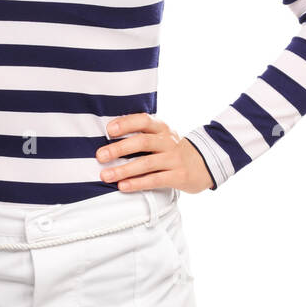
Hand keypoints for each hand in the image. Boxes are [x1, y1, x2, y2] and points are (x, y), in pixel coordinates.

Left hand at [96, 113, 213, 194]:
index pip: (143, 120)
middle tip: (100, 156)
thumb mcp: (161, 136)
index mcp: (162, 128)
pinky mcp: (178, 176)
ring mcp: (174, 159)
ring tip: (106, 175)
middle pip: (142, 142)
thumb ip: (141, 134)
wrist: (205, 163)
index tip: (109, 130)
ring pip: (146, 163)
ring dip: (124, 169)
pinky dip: (137, 183)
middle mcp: (168, 141)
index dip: (126, 123)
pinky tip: (123, 186)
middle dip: (119, 149)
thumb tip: (108, 136)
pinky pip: (155, 180)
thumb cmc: (172, 150)